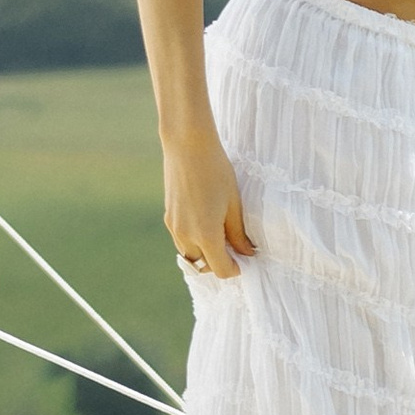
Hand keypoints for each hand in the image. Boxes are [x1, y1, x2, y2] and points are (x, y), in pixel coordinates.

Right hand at [163, 129, 256, 280]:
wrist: (187, 144)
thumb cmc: (216, 170)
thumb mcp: (233, 203)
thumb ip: (238, 233)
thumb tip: (246, 253)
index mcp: (205, 235)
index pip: (220, 269)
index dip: (235, 269)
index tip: (243, 261)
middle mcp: (185, 235)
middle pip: (203, 266)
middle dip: (218, 263)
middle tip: (233, 249)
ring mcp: (174, 226)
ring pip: (189, 254)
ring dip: (204, 253)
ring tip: (220, 234)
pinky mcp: (168, 215)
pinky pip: (181, 239)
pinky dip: (193, 240)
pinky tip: (205, 221)